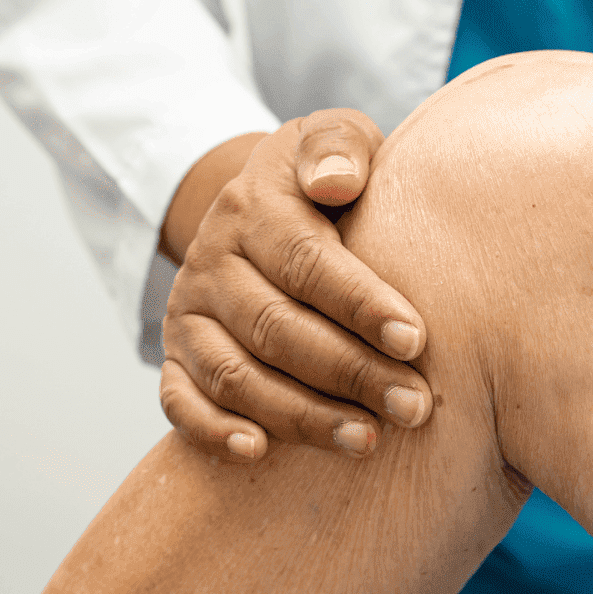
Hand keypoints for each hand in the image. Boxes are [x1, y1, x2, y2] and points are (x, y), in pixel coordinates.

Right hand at [159, 111, 432, 461]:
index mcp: (254, 208)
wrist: (261, 207)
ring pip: (235, 375)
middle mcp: (213, 262)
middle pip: (276, 328)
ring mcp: (190, 314)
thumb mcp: (335, 139)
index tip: (415, 340)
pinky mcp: (176, 356)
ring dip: (301, 415)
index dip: (360, 304)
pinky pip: (180, 401)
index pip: (306, 262)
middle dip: (349, 372)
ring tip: (367, 441)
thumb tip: (338, 182)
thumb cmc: (326, 179)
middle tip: (415, 406)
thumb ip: (339, 147)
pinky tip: (258, 454)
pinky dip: (211, 431)